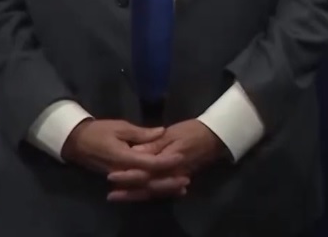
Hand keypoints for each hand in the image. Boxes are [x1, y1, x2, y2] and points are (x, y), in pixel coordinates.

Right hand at [62, 119, 189, 200]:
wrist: (76, 142)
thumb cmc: (98, 131)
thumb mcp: (120, 127)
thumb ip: (142, 133)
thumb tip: (162, 132)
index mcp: (123, 158)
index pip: (148, 163)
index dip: (166, 161)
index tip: (181, 156)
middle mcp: (122, 172)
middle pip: (148, 181)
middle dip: (167, 182)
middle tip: (186, 180)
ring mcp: (120, 178)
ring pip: (143, 187)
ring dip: (162, 188)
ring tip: (181, 188)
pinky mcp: (119, 179)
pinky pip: (137, 186)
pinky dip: (152, 188)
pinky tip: (165, 188)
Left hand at [105, 120, 225, 202]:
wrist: (217, 135)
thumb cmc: (194, 130)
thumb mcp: (172, 133)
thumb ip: (153, 144)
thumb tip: (133, 153)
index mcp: (169, 160)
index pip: (145, 171)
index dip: (128, 175)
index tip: (111, 176)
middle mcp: (173, 173)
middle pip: (147, 187)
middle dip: (129, 192)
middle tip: (111, 196)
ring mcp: (177, 177)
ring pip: (154, 191)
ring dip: (136, 195)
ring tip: (119, 197)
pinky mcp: (179, 178)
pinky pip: (163, 190)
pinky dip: (151, 194)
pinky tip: (140, 195)